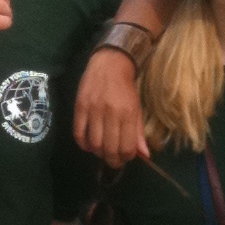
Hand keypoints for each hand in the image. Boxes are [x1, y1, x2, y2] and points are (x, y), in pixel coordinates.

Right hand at [73, 47, 147, 166]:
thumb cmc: (126, 88)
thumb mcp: (137, 108)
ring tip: (102, 152)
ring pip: (94, 144)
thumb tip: (145, 155)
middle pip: (109, 148)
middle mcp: (110, 113)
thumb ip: (139, 133)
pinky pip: (79, 134)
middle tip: (114, 161)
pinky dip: (84, 144)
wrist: (110, 63)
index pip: (126, 147)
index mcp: (128, 113)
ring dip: (99, 153)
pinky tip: (89, 145)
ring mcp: (93, 110)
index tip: (125, 158)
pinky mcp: (80, 107)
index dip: (126, 158)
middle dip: (112, 160)